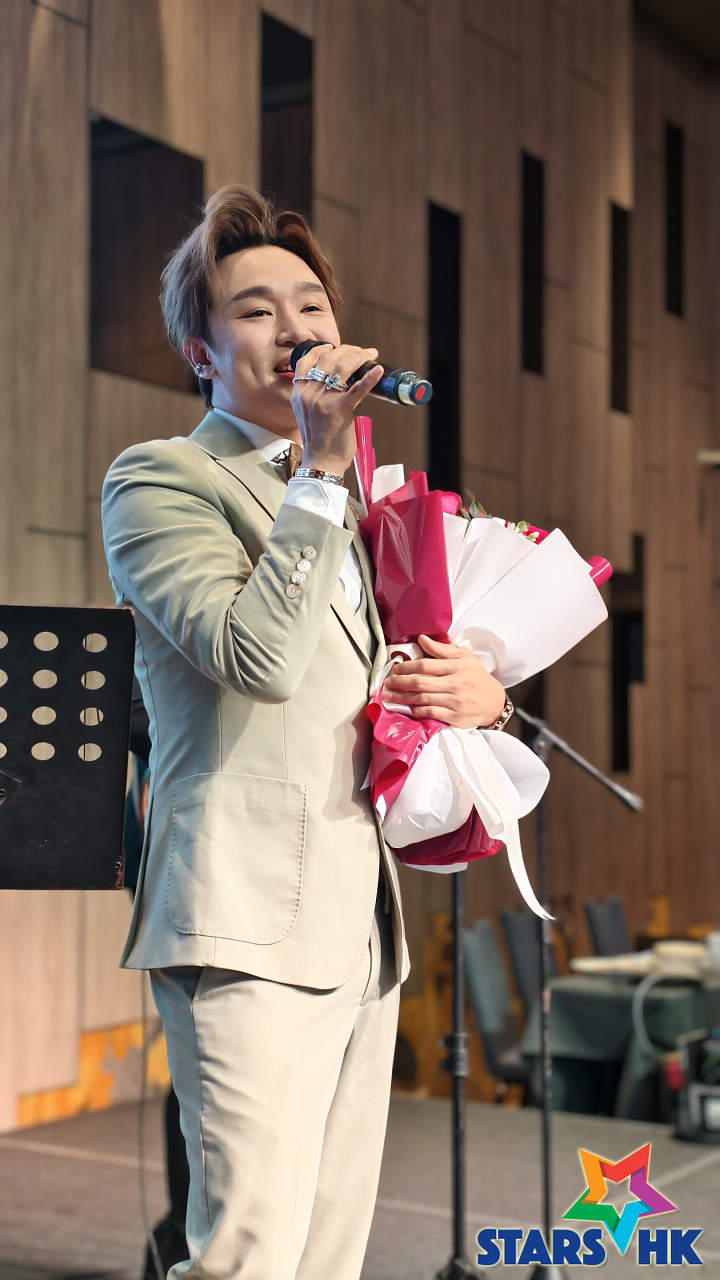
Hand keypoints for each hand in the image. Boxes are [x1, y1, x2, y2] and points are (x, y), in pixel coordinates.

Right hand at [291, 343, 383, 474]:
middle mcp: (308, 393)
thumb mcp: (307, 412)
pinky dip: (370, 378)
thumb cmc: (318, 439)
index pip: (307, 360)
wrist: (321, 463)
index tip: (335, 348)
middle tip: (361, 352)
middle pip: (328, 359)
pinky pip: (357, 389)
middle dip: (347, 351)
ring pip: (342, 367)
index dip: (322, 349)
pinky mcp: (340, 410)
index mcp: (298, 393)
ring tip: (370, 355)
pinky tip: (378, 370)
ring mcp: (324, 401)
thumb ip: (314, 395)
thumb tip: (334, 379)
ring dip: (359, 357)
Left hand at [382, 634, 506, 728]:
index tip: (395, 669)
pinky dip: (418, 711)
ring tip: (389, 696)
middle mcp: (455, 683)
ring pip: (423, 699)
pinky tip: (409, 708)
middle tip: (386, 684)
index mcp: (456, 666)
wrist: (494, 702)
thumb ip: (442, 649)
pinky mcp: (455, 717)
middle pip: (420, 682)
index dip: (407, 667)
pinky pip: (431, 713)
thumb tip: (422, 639)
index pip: (426, 665)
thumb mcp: (464, 658)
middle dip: (399, 683)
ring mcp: (455, 701)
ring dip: (403, 698)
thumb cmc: (476, 677)